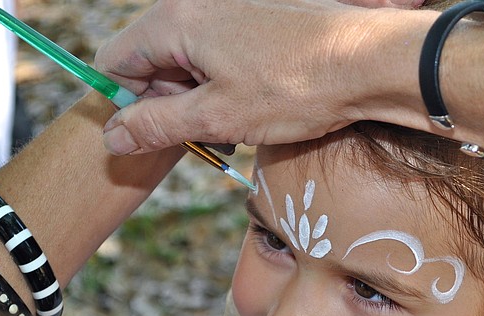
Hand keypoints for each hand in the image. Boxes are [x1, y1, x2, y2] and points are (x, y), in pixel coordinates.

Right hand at [95, 0, 424, 154]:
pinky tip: (256, 106)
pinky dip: (227, 83)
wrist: (370, 64)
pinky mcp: (258, 18)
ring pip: (190, 60)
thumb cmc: (296, 88)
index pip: (117, 60)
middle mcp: (198, 4)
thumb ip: (156, 124)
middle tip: (206, 134)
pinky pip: (221, 53)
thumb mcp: (217, 116)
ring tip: (237, 123)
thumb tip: (113, 135)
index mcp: (176, 20)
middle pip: (153, 59)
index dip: (129, 103)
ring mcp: (230, 7)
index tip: (158, 132)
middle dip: (170, 102)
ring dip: (202, 98)